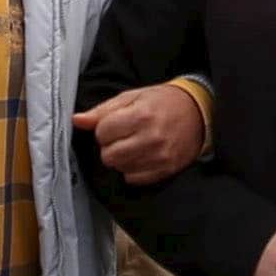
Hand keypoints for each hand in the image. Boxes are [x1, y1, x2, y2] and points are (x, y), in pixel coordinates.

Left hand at [72, 81, 206, 184]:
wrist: (199, 113)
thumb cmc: (162, 102)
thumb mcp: (132, 97)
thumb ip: (103, 110)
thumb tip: (77, 120)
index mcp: (141, 115)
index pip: (102, 133)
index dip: (104, 129)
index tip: (115, 124)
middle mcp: (151, 138)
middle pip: (108, 155)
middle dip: (110, 146)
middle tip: (123, 136)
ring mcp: (160, 157)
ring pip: (120, 168)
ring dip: (121, 158)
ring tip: (134, 145)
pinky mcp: (165, 170)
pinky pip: (134, 179)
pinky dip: (133, 169)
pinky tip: (142, 156)